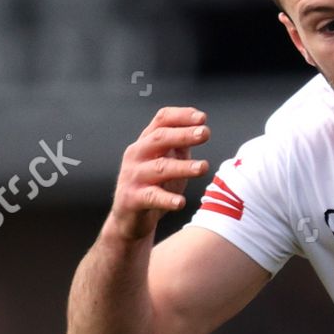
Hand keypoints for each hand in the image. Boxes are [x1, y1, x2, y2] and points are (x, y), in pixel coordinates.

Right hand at [105, 107, 212, 241]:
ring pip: (160, 168)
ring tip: (203, 167)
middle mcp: (137, 155)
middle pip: (159, 138)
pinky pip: (152, 197)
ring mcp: (133, 176)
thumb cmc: (153, 185)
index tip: (202, 118)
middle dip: (183, 134)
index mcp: (146, 142)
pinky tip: (180, 202)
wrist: (129, 217)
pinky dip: (167, 200)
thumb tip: (201, 128)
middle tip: (205, 133)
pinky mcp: (132, 199)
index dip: (181, 116)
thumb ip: (180, 145)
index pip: (161, 121)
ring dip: (183, 166)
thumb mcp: (167, 160)